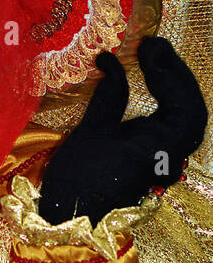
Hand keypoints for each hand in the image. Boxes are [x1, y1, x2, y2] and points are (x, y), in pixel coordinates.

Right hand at [38, 37, 206, 225]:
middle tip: (152, 46)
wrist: (71, 216)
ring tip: (151, 58)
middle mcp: (172, 154)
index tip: (146, 46)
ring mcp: (166, 156)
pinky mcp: (155, 156)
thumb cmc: (78, 177)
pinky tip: (150, 82)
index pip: (184, 104)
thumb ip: (109, 94)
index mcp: (161, 149)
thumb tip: (111, 59)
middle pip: (192, 108)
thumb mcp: (91, 130)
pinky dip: (165, 99)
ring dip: (173, 84)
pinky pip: (172, 123)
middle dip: (175, 73)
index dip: (170, 71)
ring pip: (185, 115)